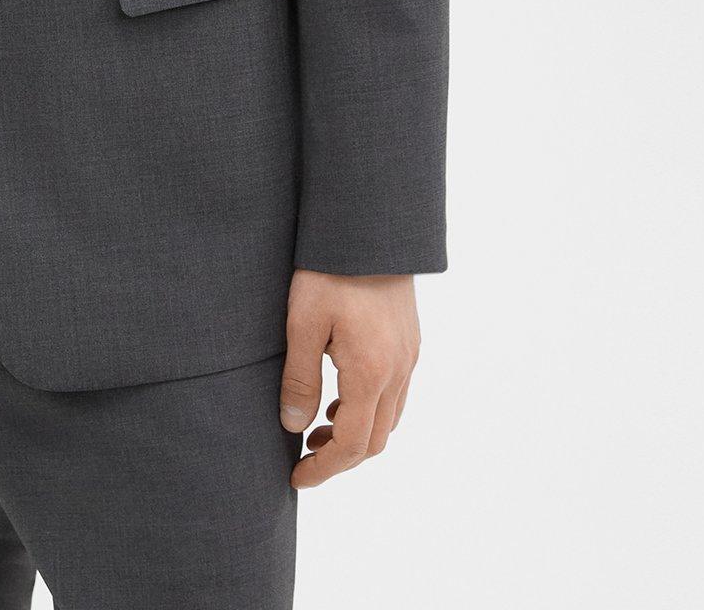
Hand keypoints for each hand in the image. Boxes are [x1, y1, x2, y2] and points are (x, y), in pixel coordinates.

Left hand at [280, 270, 419, 487]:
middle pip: (377, 440)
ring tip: (320, 426)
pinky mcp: (409, 339)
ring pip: (390, 418)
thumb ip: (299, 378)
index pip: (353, 445)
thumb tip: (294, 426)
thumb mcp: (302, 322)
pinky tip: (342, 393)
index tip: (298, 478)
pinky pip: (396, 392)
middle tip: (306, 456)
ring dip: (358, 434)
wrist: (368, 225)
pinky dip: (371, 408)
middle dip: (342, 457)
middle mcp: (398, 370)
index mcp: (371, 372)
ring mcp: (409, 355)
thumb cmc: (329, 269)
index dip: (325, 469)